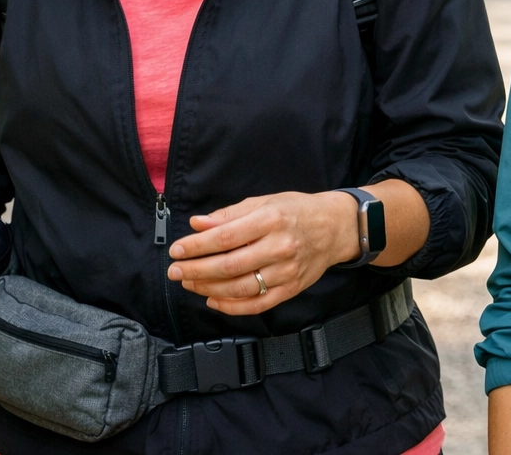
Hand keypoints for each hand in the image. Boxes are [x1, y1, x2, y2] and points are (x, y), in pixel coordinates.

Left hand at [168, 191, 359, 315]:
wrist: (335, 227)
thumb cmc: (297, 211)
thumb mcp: (264, 202)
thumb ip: (230, 214)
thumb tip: (197, 224)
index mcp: (271, 220)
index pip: (226, 237)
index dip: (197, 246)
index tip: (177, 249)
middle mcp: (280, 247)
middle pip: (229, 265)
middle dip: (196, 270)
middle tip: (175, 271)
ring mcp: (287, 272)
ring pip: (240, 288)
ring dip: (209, 288)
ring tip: (190, 283)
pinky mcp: (291, 289)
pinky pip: (257, 305)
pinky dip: (231, 307)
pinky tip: (213, 300)